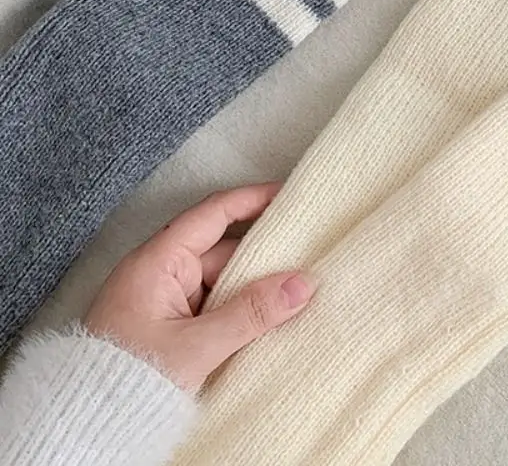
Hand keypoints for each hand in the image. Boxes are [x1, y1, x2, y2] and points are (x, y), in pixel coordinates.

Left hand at [84, 183, 315, 391]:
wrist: (84, 428)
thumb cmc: (127, 381)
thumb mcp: (197, 347)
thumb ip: (252, 313)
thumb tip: (303, 283)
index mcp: (157, 262)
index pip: (213, 214)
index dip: (252, 199)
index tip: (288, 195)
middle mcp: (159, 273)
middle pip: (222, 249)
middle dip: (263, 253)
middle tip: (307, 252)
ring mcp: (162, 300)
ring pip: (219, 280)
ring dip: (252, 286)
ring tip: (296, 289)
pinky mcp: (166, 325)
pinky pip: (211, 304)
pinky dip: (237, 308)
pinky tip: (266, 317)